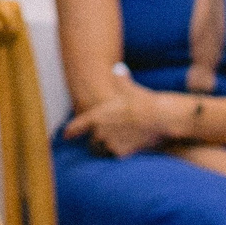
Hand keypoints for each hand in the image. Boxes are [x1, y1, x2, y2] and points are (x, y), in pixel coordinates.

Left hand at [63, 69, 177, 156]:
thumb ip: (121, 80)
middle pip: (92, 142)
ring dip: (106, 150)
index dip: (71, 131)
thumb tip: (119, 68)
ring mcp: (109, 142)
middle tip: (106, 139)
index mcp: (97, 115)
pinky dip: (120, 154)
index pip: (77, 126)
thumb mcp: (129, 88)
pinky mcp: (120, 152)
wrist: (159, 117)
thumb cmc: (144, 101)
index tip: (66, 136)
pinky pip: (115, 156)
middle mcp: (99, 130)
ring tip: (115, 145)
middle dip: (97, 142)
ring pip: (102, 151)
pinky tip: (129, 148)